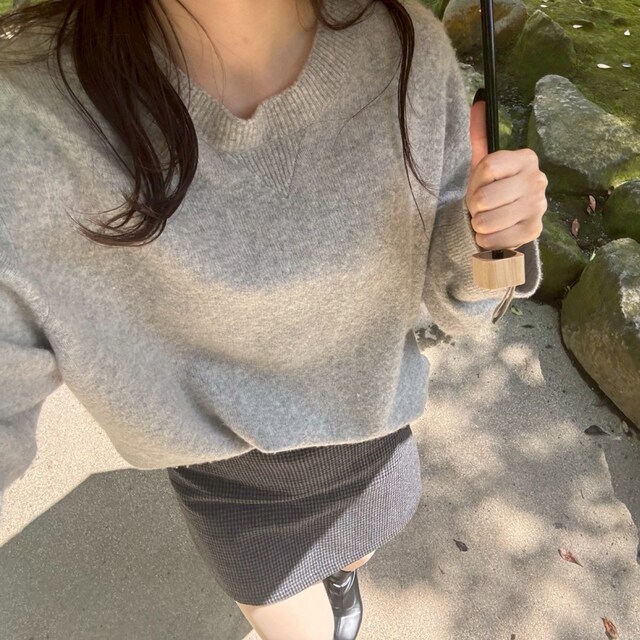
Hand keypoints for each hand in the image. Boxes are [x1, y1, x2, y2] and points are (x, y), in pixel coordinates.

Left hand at [465, 98, 547, 250]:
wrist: (502, 223)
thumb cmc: (491, 190)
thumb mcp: (483, 163)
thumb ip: (480, 134)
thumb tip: (479, 100)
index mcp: (525, 158)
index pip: (488, 167)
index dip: (475, 181)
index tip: (479, 185)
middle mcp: (537, 179)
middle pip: (485, 197)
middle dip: (475, 206)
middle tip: (481, 208)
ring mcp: (539, 206)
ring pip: (487, 220)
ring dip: (479, 224)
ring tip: (486, 220)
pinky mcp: (534, 231)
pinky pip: (496, 239)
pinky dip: (487, 240)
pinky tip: (493, 234)